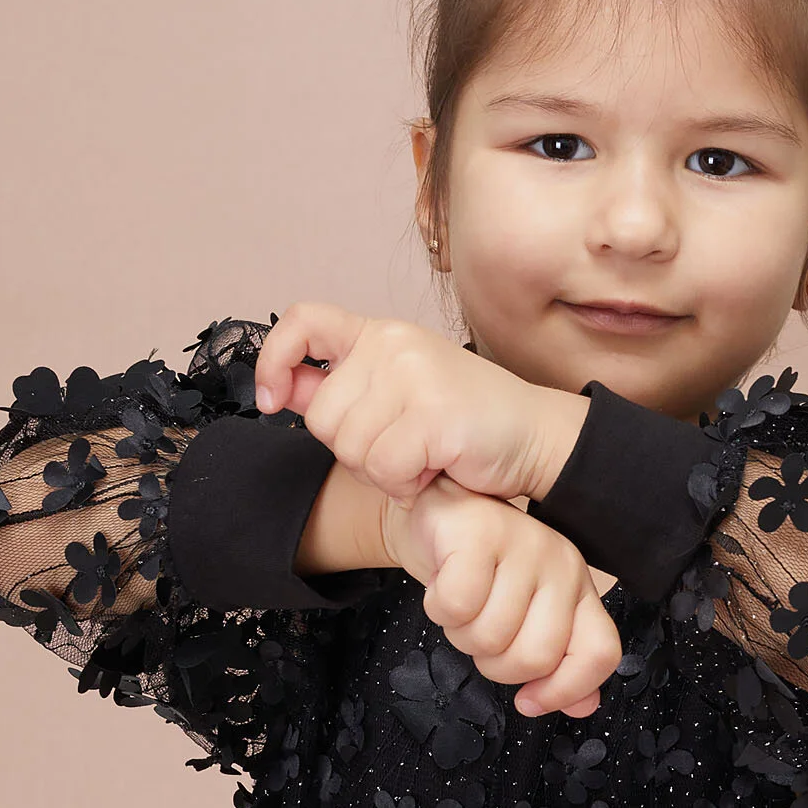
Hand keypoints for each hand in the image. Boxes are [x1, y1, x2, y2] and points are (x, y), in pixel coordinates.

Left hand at [253, 302, 586, 505]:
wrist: (536, 436)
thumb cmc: (465, 423)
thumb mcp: (398, 395)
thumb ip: (343, 392)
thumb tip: (280, 390)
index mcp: (381, 335)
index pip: (303, 322)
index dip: (273, 360)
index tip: (270, 399)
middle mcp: (394, 345)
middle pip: (321, 418)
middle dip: (354, 451)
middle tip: (404, 447)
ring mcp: (414, 376)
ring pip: (350, 450)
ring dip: (384, 474)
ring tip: (425, 456)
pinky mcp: (433, 414)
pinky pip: (384, 470)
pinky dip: (406, 486)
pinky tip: (437, 469)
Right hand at [381, 474, 622, 716]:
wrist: (437, 516)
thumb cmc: (480, 575)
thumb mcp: (525, 620)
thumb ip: (557, 663)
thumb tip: (583, 707)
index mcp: (578, 590)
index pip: (600, 652)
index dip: (565, 689)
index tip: (528, 702)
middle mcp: (561, 565)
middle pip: (535, 656)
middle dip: (494, 664)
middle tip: (479, 634)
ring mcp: (523, 545)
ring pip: (490, 636)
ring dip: (461, 635)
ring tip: (460, 608)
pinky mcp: (477, 533)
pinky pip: (457, 605)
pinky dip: (439, 609)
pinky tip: (441, 588)